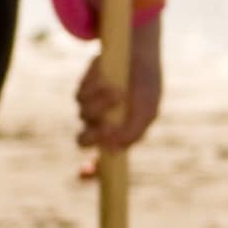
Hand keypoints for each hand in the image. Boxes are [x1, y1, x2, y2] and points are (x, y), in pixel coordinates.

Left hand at [75, 24, 162, 163]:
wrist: (138, 54)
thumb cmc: (146, 84)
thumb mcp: (148, 109)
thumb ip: (134, 131)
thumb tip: (114, 148)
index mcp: (120, 135)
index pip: (102, 162)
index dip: (92, 172)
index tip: (84, 174)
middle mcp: (103, 125)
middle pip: (83, 141)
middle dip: (93, 135)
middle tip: (107, 125)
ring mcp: (92, 108)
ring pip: (83, 115)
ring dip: (100, 104)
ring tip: (118, 90)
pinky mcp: (84, 90)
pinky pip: (80, 95)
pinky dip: (94, 87)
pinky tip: (107, 76)